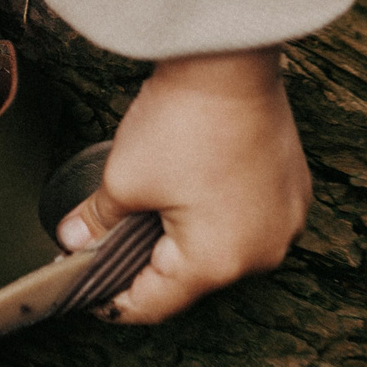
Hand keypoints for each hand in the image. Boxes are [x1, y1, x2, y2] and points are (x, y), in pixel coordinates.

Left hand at [54, 49, 309, 324]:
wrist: (229, 62)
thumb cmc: (182, 122)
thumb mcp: (124, 179)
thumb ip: (97, 222)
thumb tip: (72, 241)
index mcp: (217, 262)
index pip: (155, 304)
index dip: (115, 302)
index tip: (91, 295)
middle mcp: (261, 254)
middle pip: (191, 280)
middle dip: (149, 267)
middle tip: (110, 251)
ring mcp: (285, 223)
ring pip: (222, 251)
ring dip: (186, 241)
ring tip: (149, 217)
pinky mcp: (294, 193)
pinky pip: (248, 222)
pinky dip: (218, 216)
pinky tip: (190, 192)